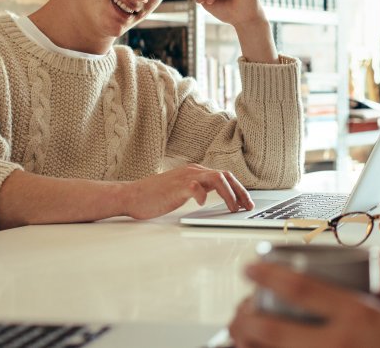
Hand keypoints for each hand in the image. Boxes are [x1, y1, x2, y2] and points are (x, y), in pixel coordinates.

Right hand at [119, 165, 253, 219]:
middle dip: (240, 191)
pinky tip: (203, 203)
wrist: (132, 196)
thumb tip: (214, 197)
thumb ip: (198, 189)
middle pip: (226, 176)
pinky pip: (195, 186)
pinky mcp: (176, 187)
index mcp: (196, 172)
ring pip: (216, 178)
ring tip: (233, 208)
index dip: (239, 189)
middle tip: (248, 207)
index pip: (225, 176)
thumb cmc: (155, 196)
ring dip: (229, 194)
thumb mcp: (182, 191)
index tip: (247, 203)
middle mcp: (193, 171)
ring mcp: (185, 177)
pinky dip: (203, 194)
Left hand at [228, 263, 379, 347]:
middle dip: (244, 320)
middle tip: (239, 312)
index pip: (301, 289)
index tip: (251, 269)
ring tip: (240, 338)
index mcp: (357, 314)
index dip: (268, 276)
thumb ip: (370, 291)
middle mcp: (338, 343)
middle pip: (272, 330)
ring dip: (248, 347)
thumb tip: (346, 275)